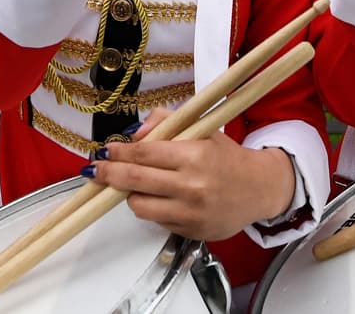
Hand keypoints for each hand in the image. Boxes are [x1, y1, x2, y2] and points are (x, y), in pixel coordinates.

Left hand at [86, 108, 295, 240]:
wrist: (259, 189)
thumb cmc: (226, 157)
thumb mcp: (202, 130)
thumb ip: (165, 122)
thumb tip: (132, 134)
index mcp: (194, 156)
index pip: (145, 154)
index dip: (119, 152)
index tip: (105, 150)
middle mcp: (191, 187)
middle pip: (135, 181)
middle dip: (109, 174)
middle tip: (95, 169)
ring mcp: (190, 214)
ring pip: (140, 206)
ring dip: (130, 194)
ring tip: (136, 184)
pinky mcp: (191, 232)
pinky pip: (157, 220)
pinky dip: (153, 207)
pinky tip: (162, 197)